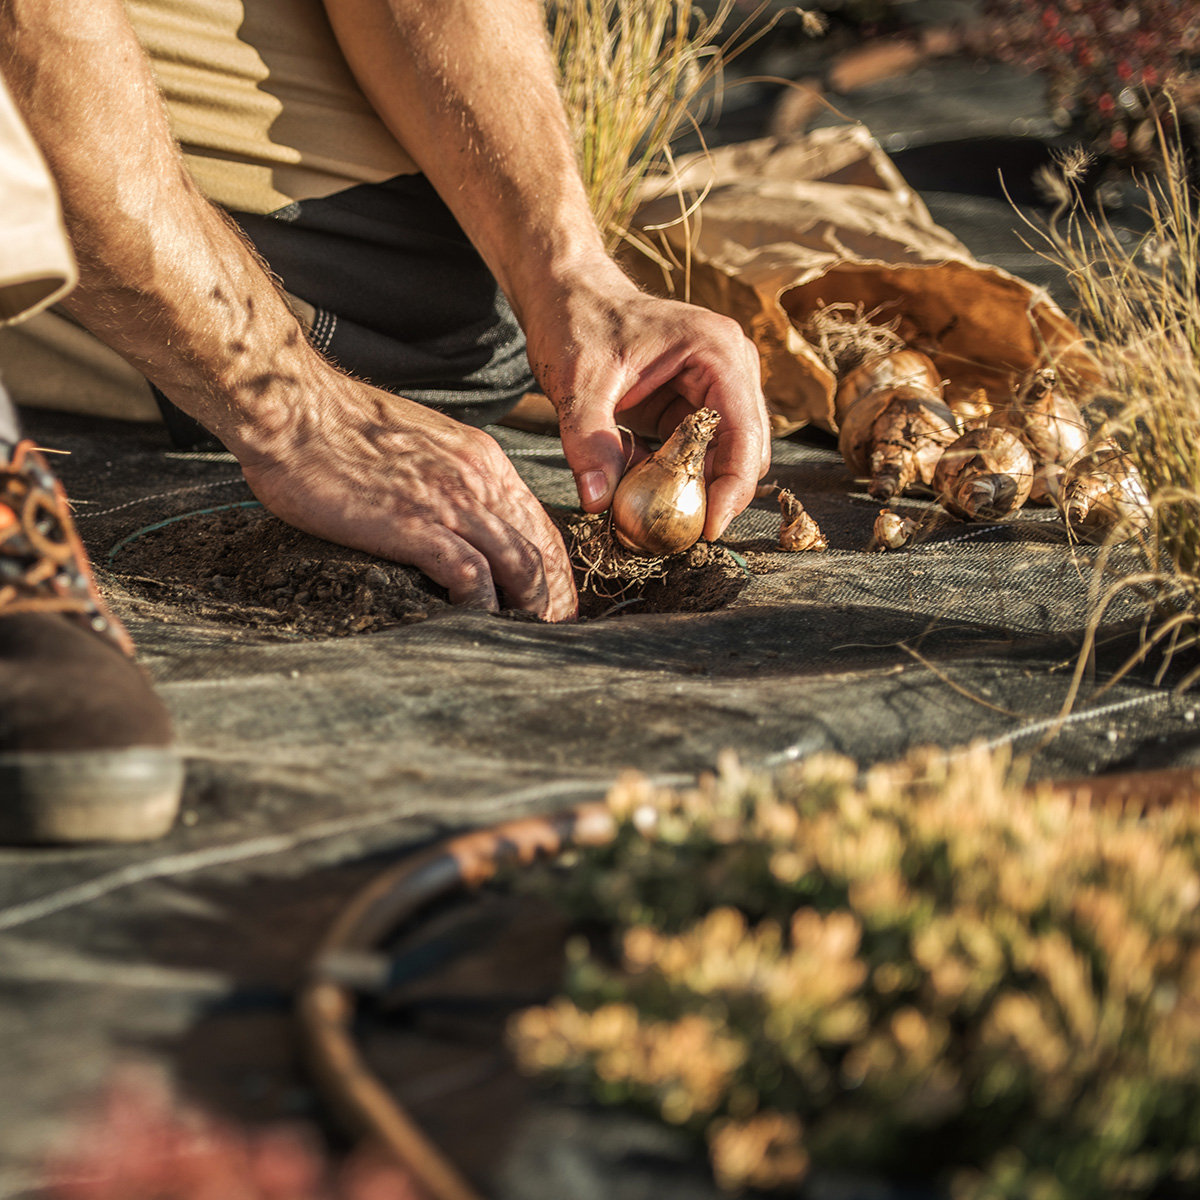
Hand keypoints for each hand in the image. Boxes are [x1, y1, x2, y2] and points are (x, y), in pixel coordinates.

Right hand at [229, 371, 577, 621]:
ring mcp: (449, 502)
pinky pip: (470, 574)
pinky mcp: (413, 525)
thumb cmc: (340, 428)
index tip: (554, 604)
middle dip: (551, 599)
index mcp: (483, 461)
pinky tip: (474, 625)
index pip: (541, 526)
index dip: (555, 572)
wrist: (293, 408)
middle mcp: (478, 480)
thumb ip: (449, 478)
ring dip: (526, 609)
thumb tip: (459, 518)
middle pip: (541, 551)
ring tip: (519, 638)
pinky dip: (481, 606)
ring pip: (519, 566)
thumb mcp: (420, 445)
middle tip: (547, 634)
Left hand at [525, 263, 770, 540]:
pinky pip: (695, 456)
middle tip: (669, 528)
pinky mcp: (695, 406)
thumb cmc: (576, 322)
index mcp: (718, 352)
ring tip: (643, 502)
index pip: (745, 435)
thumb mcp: (577, 382)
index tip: (707, 531)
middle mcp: (731, 369)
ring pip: (722, 459)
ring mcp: (718, 388)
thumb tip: (598, 502)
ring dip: (690, 487)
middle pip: (745, 453)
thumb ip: (589, 441)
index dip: (733, 489)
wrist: (566, 295)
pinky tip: (633, 476)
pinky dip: (671, 476)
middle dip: (712, 493)